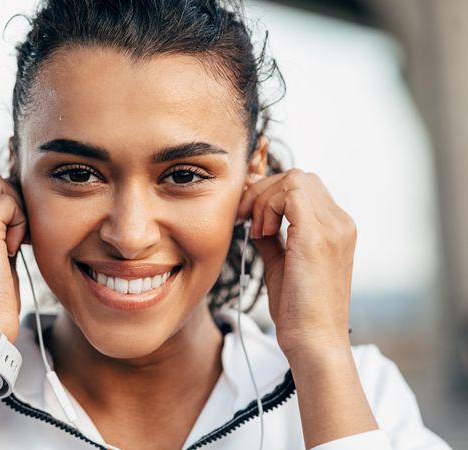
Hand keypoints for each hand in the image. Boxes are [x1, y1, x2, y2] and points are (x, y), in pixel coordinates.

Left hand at [237, 168, 356, 358]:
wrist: (314, 341)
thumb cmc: (298, 310)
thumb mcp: (280, 263)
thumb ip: (272, 236)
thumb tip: (254, 218)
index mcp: (336, 228)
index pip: (302, 187)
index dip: (269, 194)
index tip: (247, 216)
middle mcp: (341, 223)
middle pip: (299, 176)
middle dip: (264, 191)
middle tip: (245, 218)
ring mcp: (335, 227)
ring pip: (295, 179)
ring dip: (265, 199)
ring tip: (256, 230)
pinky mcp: (320, 236)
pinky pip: (292, 193)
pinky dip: (268, 206)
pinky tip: (262, 233)